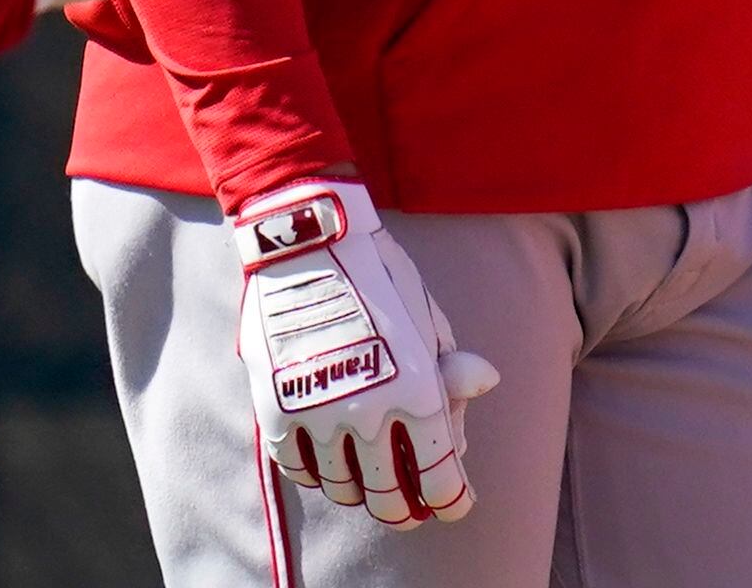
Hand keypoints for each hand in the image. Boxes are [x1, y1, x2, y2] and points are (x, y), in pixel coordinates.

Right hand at [236, 181, 500, 527]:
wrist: (308, 240)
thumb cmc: (379, 273)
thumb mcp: (428, 317)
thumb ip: (450, 372)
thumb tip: (476, 402)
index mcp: (417, 390)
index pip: (440, 477)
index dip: (452, 500)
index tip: (456, 503)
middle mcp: (369, 413)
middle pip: (388, 498)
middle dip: (406, 511)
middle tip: (411, 508)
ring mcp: (318, 416)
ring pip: (342, 489)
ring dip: (360, 491)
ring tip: (368, 478)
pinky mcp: (276, 411)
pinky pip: (300, 469)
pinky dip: (317, 473)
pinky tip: (329, 460)